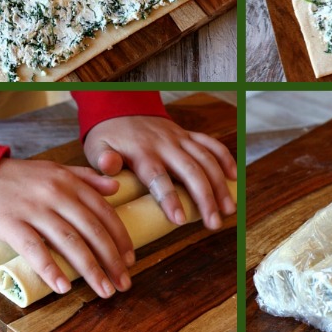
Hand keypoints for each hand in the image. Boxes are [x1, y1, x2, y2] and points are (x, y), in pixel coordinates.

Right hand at [0, 159, 134, 297]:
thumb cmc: (22, 177)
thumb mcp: (58, 170)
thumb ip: (87, 178)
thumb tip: (116, 187)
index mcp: (71, 183)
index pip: (104, 212)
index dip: (120, 237)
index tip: (131, 259)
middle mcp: (58, 194)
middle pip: (92, 230)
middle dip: (112, 259)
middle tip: (124, 283)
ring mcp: (35, 209)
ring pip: (69, 241)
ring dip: (90, 269)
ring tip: (104, 290)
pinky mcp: (11, 223)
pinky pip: (34, 248)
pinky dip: (50, 269)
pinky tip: (64, 287)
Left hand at [83, 116, 236, 230]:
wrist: (121, 107)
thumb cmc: (108, 136)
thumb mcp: (97, 146)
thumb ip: (103, 159)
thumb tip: (107, 166)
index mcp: (142, 152)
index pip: (158, 177)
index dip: (170, 198)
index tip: (179, 220)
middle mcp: (165, 145)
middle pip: (190, 171)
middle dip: (205, 198)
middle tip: (214, 224)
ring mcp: (180, 138)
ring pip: (206, 160)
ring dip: (220, 184)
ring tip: (228, 210)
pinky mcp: (188, 135)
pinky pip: (211, 144)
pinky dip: (225, 158)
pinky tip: (234, 178)